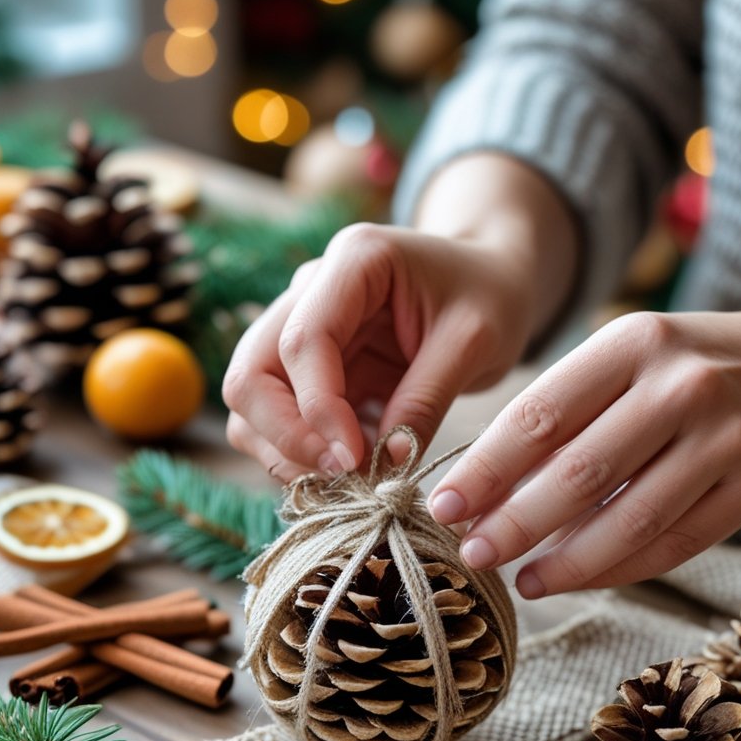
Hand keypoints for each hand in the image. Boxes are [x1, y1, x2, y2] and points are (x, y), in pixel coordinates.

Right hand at [223, 154, 576, 479]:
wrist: (489, 282)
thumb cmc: (490, 296)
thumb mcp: (476, 341)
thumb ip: (427, 398)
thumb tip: (388, 464)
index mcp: (353, 261)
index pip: (302, 341)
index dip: (318, 409)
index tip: (355, 460)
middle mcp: (308, 290)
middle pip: (251, 374)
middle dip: (286, 437)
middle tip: (343, 478)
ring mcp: (299, 330)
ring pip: (251, 404)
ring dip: (286, 452)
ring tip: (350, 479)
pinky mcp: (307, 371)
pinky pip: (277, 422)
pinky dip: (301, 455)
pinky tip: (353, 469)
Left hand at [429, 310, 740, 593]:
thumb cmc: (682, 366)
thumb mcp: (626, 360)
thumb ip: (564, 413)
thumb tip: (484, 491)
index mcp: (634, 343)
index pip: (540, 416)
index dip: (485, 470)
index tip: (443, 506)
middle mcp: (682, 386)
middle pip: (580, 472)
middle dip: (516, 523)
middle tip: (474, 553)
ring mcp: (725, 438)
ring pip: (630, 519)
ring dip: (567, 560)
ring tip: (523, 580)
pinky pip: (674, 543)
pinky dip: (619, 570)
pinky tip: (578, 579)